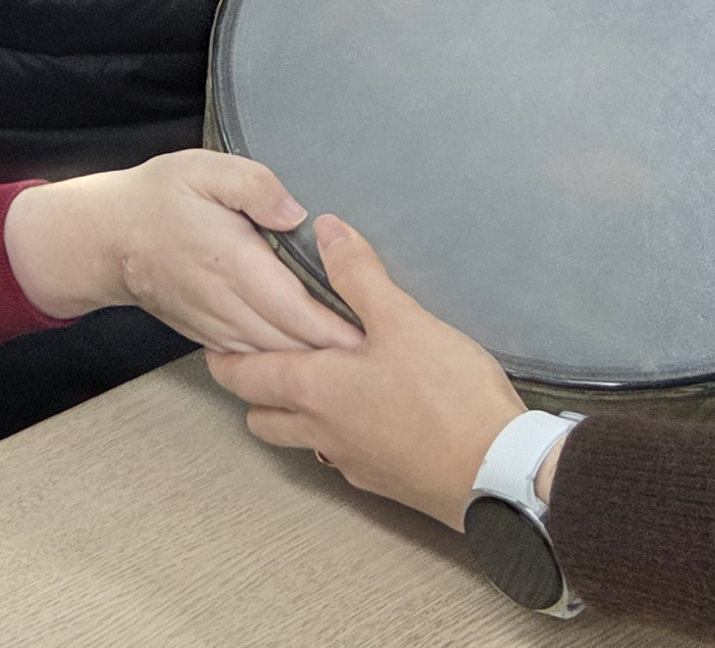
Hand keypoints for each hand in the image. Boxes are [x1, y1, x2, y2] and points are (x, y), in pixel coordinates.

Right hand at [2, 150, 361, 354]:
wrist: (106, 240)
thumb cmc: (159, 198)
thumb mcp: (206, 169)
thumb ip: (255, 186)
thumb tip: (298, 214)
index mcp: (230, 260)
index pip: (294, 307)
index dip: (335, 327)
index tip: (374, 333)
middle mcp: (225, 302)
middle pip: (291, 342)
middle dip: (336, 351)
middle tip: (383, 352)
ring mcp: (216, 326)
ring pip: (274, 357)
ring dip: (314, 362)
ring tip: (359, 361)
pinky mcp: (210, 336)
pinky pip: (254, 358)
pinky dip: (285, 363)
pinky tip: (314, 360)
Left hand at [208, 216, 523, 529]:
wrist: (495, 473)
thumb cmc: (447, 397)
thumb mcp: (403, 321)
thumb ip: (359, 275)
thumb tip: (325, 232)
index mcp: (314, 389)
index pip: (244, 376)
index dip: (224, 358)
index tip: (218, 340)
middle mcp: (321, 431)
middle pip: (261, 417)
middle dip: (254, 389)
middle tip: (266, 357)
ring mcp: (350, 462)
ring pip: (300, 439)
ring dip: (295, 413)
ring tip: (316, 380)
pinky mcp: (382, 482)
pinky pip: (341, 456)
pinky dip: (339, 433)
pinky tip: (367, 412)